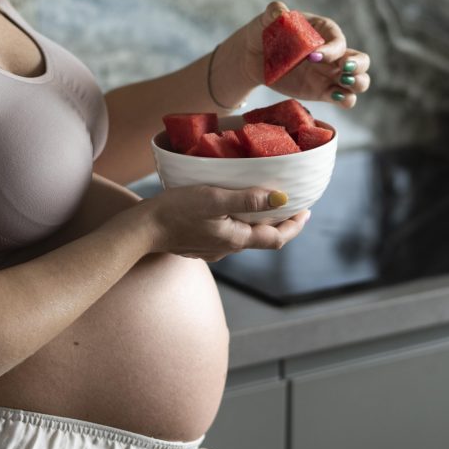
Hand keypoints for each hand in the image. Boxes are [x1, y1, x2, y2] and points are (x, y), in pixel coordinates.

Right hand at [141, 184, 310, 261]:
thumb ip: (248, 199)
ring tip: (265, 202)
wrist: (142, 229)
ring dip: (259, 222)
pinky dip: (240, 222)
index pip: (276, 238)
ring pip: (245, 236)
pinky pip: (228, 234)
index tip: (307, 211)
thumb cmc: (177, 210)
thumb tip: (282, 199)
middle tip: (292, 205)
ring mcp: (213, 249)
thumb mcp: (215, 199)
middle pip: (263, 238)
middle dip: (280, 223)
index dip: (294, 226)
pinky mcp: (199, 244)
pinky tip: (233, 209)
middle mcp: (228, 248)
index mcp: (236, 239)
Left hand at [237, 1, 372, 108]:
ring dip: (357, 84)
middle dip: (358, 66)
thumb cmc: (264, 33)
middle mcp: (334, 53)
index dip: (331, 49)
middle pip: (361, 60)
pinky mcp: (323, 92)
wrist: (253, 58)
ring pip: (359, 81)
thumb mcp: (267, 20)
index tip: (312, 56)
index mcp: (325, 32)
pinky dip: (345, 100)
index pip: (338, 41)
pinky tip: (333, 96)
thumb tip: (281, 13)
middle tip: (344, 69)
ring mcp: (330, 74)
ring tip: (342, 84)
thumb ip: (275, 12)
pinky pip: (344, 98)